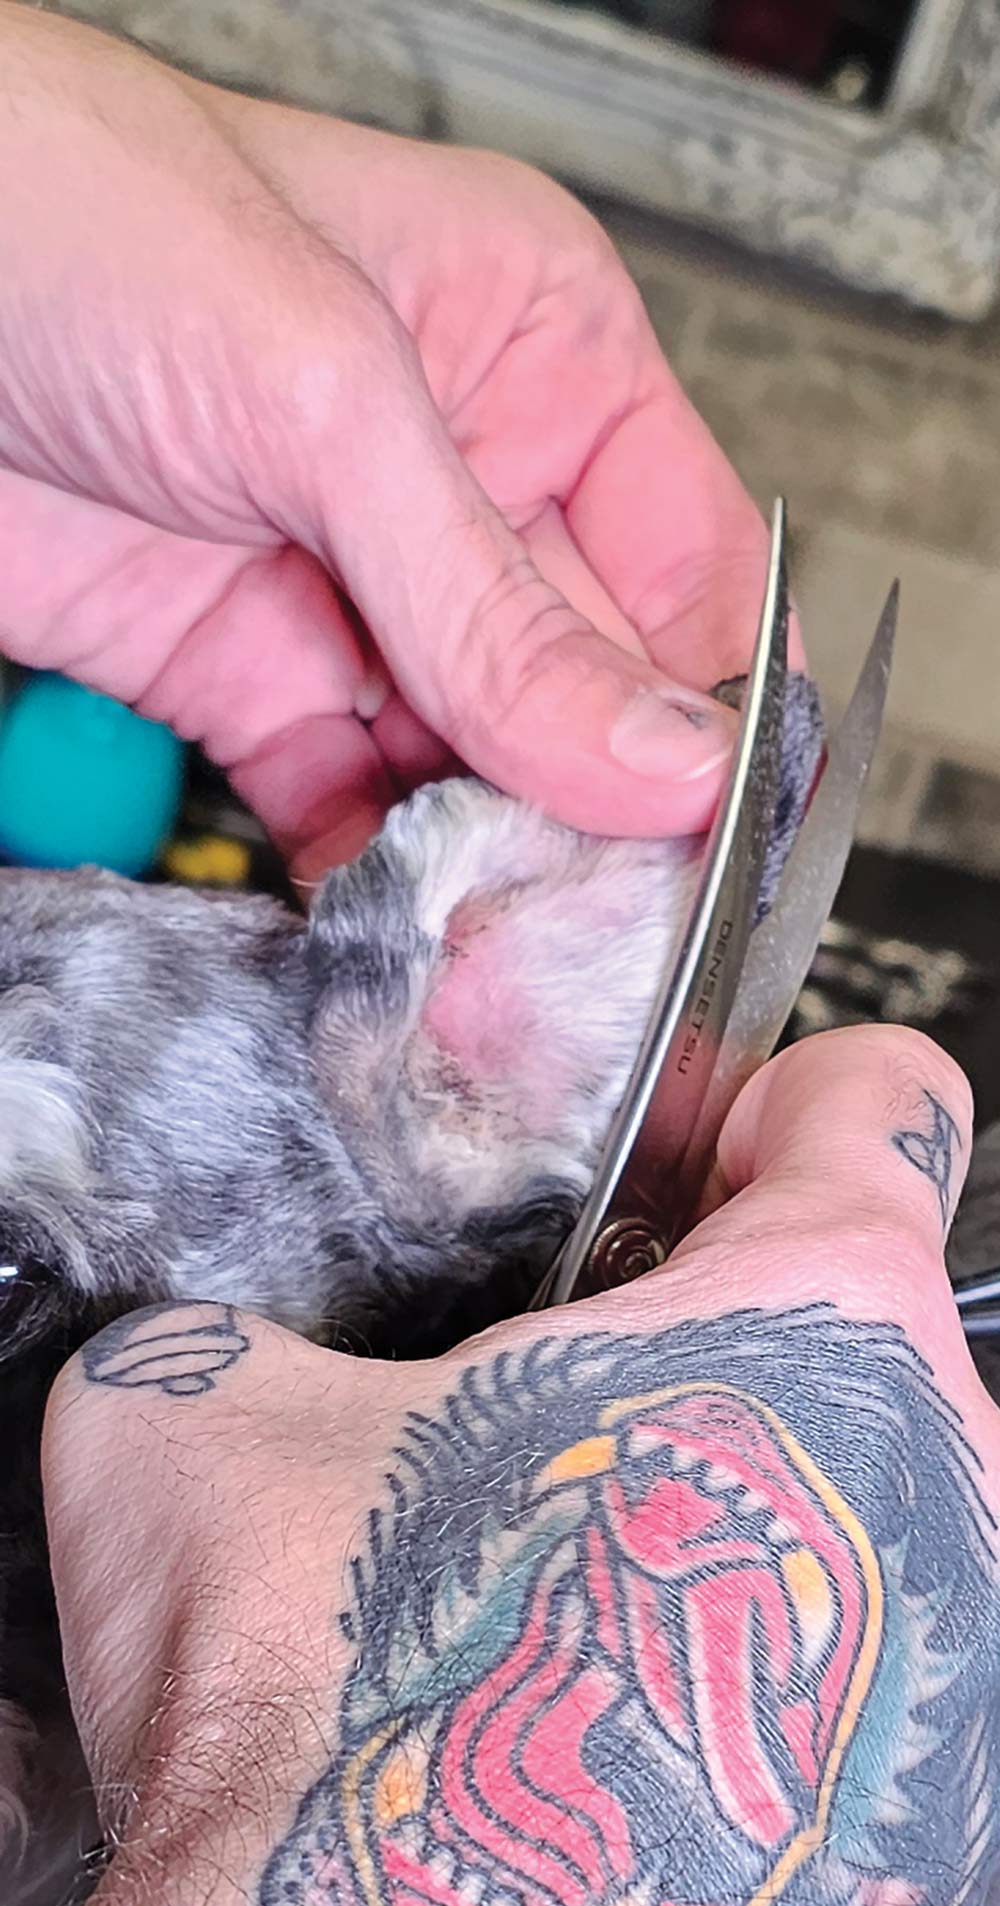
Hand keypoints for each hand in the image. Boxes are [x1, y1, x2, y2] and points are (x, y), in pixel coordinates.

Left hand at [0, 3, 800, 876]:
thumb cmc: (66, 207)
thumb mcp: (327, 394)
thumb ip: (493, 604)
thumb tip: (657, 757)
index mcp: (538, 355)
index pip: (689, 572)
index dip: (715, 717)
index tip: (718, 846)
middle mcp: (462, 480)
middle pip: (585, 693)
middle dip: (593, 820)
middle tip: (604, 941)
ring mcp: (354, 586)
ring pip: (472, 767)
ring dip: (487, 868)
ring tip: (503, 964)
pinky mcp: (244, 673)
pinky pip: (342, 802)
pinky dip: (369, 876)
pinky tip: (394, 930)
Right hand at [44, 1026, 999, 1905]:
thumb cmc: (351, 1728)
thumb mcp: (209, 1441)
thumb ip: (246, 1343)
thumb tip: (197, 1363)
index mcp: (820, 1323)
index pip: (873, 1101)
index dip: (755, 1104)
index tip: (681, 1161)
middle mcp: (953, 1486)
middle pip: (857, 1329)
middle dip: (703, 1348)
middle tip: (556, 1414)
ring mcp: (960, 1668)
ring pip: (859, 1509)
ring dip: (716, 1514)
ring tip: (559, 1579)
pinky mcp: (938, 1827)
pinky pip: (861, 1672)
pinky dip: (742, 1664)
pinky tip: (589, 1699)